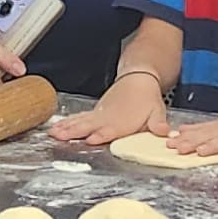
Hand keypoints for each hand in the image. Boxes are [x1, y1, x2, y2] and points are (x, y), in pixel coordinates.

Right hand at [50, 73, 165, 147]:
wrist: (138, 79)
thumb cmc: (147, 99)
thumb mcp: (157, 110)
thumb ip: (158, 123)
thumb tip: (165, 132)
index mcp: (122, 121)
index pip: (109, 130)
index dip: (101, 135)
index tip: (91, 139)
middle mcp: (107, 118)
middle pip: (88, 126)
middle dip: (74, 132)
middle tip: (60, 136)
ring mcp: (99, 115)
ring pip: (79, 122)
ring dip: (65, 127)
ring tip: (52, 133)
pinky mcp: (95, 112)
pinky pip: (78, 118)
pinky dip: (66, 122)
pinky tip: (55, 127)